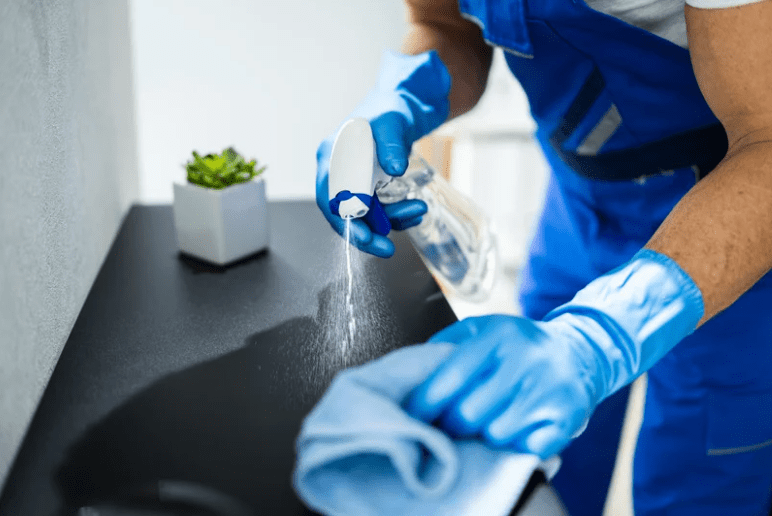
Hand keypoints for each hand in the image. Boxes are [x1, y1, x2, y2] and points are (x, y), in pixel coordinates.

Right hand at [316, 51, 450, 257]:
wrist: (403, 106)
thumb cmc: (392, 110)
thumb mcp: (392, 122)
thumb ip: (392, 143)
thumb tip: (395, 169)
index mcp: (332, 156)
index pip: (330, 198)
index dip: (345, 221)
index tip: (365, 237)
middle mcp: (338, 172)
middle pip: (344, 214)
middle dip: (366, 234)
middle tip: (387, 249)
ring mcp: (353, 181)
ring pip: (365, 215)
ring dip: (391, 221)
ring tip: (418, 209)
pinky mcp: (369, 188)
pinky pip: (378, 211)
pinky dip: (396, 215)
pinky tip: (415, 209)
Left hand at [406, 249, 704, 457]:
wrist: (580, 352)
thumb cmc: (519, 344)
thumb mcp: (483, 328)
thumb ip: (446, 344)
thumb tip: (411, 374)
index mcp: (498, 335)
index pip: (450, 378)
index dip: (424, 404)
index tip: (412, 417)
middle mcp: (525, 360)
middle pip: (469, 414)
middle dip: (452, 424)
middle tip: (449, 423)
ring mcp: (549, 390)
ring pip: (495, 434)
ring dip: (485, 434)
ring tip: (489, 419)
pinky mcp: (568, 416)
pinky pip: (527, 447)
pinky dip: (517, 443)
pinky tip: (517, 426)